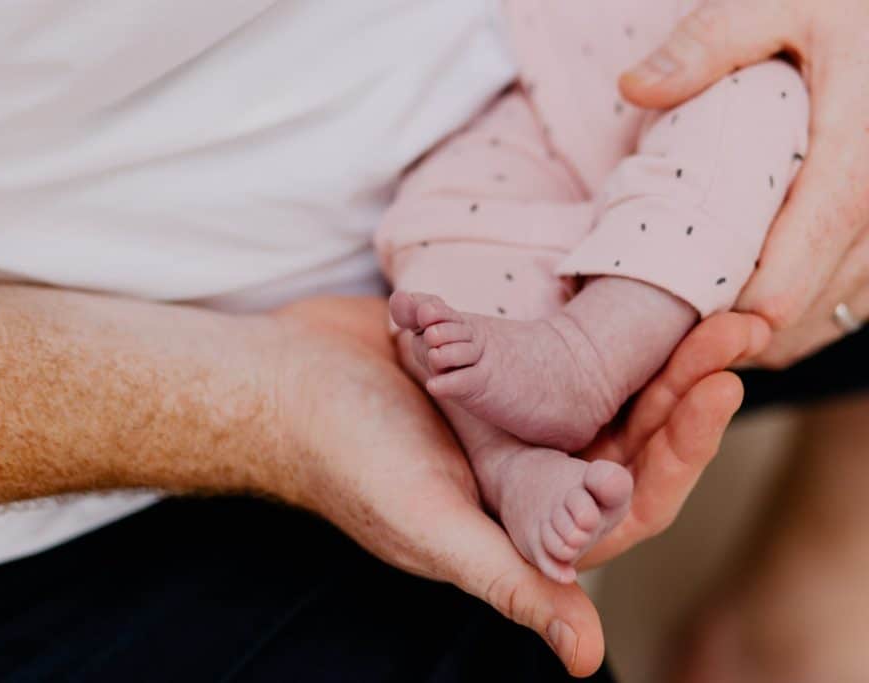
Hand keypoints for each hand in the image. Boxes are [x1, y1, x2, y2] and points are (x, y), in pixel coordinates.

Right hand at [272, 297, 767, 675]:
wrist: (283, 381)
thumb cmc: (346, 458)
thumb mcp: (428, 525)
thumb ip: (506, 580)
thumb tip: (584, 658)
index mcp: (523, 521)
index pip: (627, 503)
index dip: (679, 454)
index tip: (716, 389)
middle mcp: (529, 471)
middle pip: (629, 437)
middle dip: (683, 389)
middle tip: (733, 330)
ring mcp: (515, 414)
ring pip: (606, 389)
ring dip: (654, 352)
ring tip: (703, 302)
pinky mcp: (498, 365)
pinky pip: (564, 347)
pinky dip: (599, 322)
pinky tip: (635, 284)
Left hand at [619, 0, 868, 367]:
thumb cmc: (841, 4)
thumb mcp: (781, 0)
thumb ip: (712, 40)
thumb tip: (636, 85)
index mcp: (860, 145)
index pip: (819, 231)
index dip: (769, 292)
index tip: (714, 332)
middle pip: (825, 286)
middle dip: (755, 329)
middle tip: (680, 354)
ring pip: (839, 302)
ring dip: (775, 332)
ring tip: (701, 346)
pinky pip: (849, 295)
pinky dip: (800, 317)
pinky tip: (745, 323)